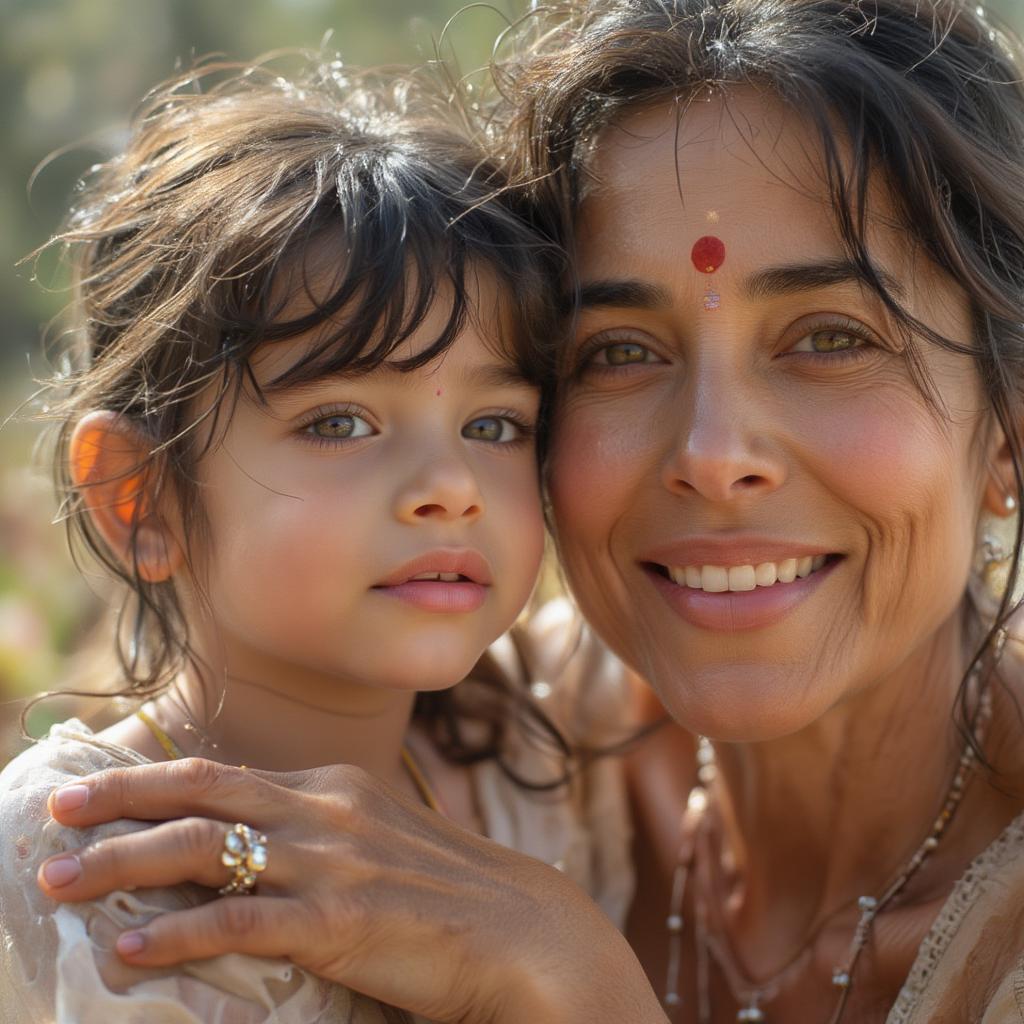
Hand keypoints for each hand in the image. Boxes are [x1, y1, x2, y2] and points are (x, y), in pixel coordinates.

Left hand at [39, 758, 665, 1023]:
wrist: (520, 929)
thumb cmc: (444, 890)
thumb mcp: (377, 839)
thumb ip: (319, 829)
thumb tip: (254, 840)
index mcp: (333, 787)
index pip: (225, 772)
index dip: (155, 777)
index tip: (98, 786)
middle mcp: (325, 810)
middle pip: (202, 790)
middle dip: (121, 797)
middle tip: (55, 810)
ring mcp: (331, 862)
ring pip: (205, 849)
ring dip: (123, 863)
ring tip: (59, 882)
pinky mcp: (340, 922)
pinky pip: (241, 922)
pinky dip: (177, 932)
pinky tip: (131, 947)